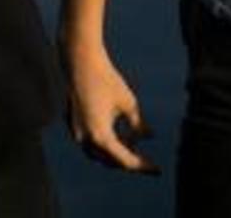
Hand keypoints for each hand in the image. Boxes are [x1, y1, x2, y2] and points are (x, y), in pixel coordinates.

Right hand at [62, 39, 158, 174]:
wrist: (80, 60)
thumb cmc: (106, 78)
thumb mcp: (128, 103)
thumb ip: (138, 125)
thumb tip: (149, 136)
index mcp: (100, 136)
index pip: (125, 161)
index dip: (143, 166)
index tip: (157, 169)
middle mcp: (84, 138)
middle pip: (110, 162)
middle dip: (128, 162)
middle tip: (146, 160)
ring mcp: (76, 132)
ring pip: (98, 154)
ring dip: (115, 153)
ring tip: (133, 144)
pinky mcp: (73, 124)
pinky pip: (90, 142)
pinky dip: (105, 143)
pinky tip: (120, 134)